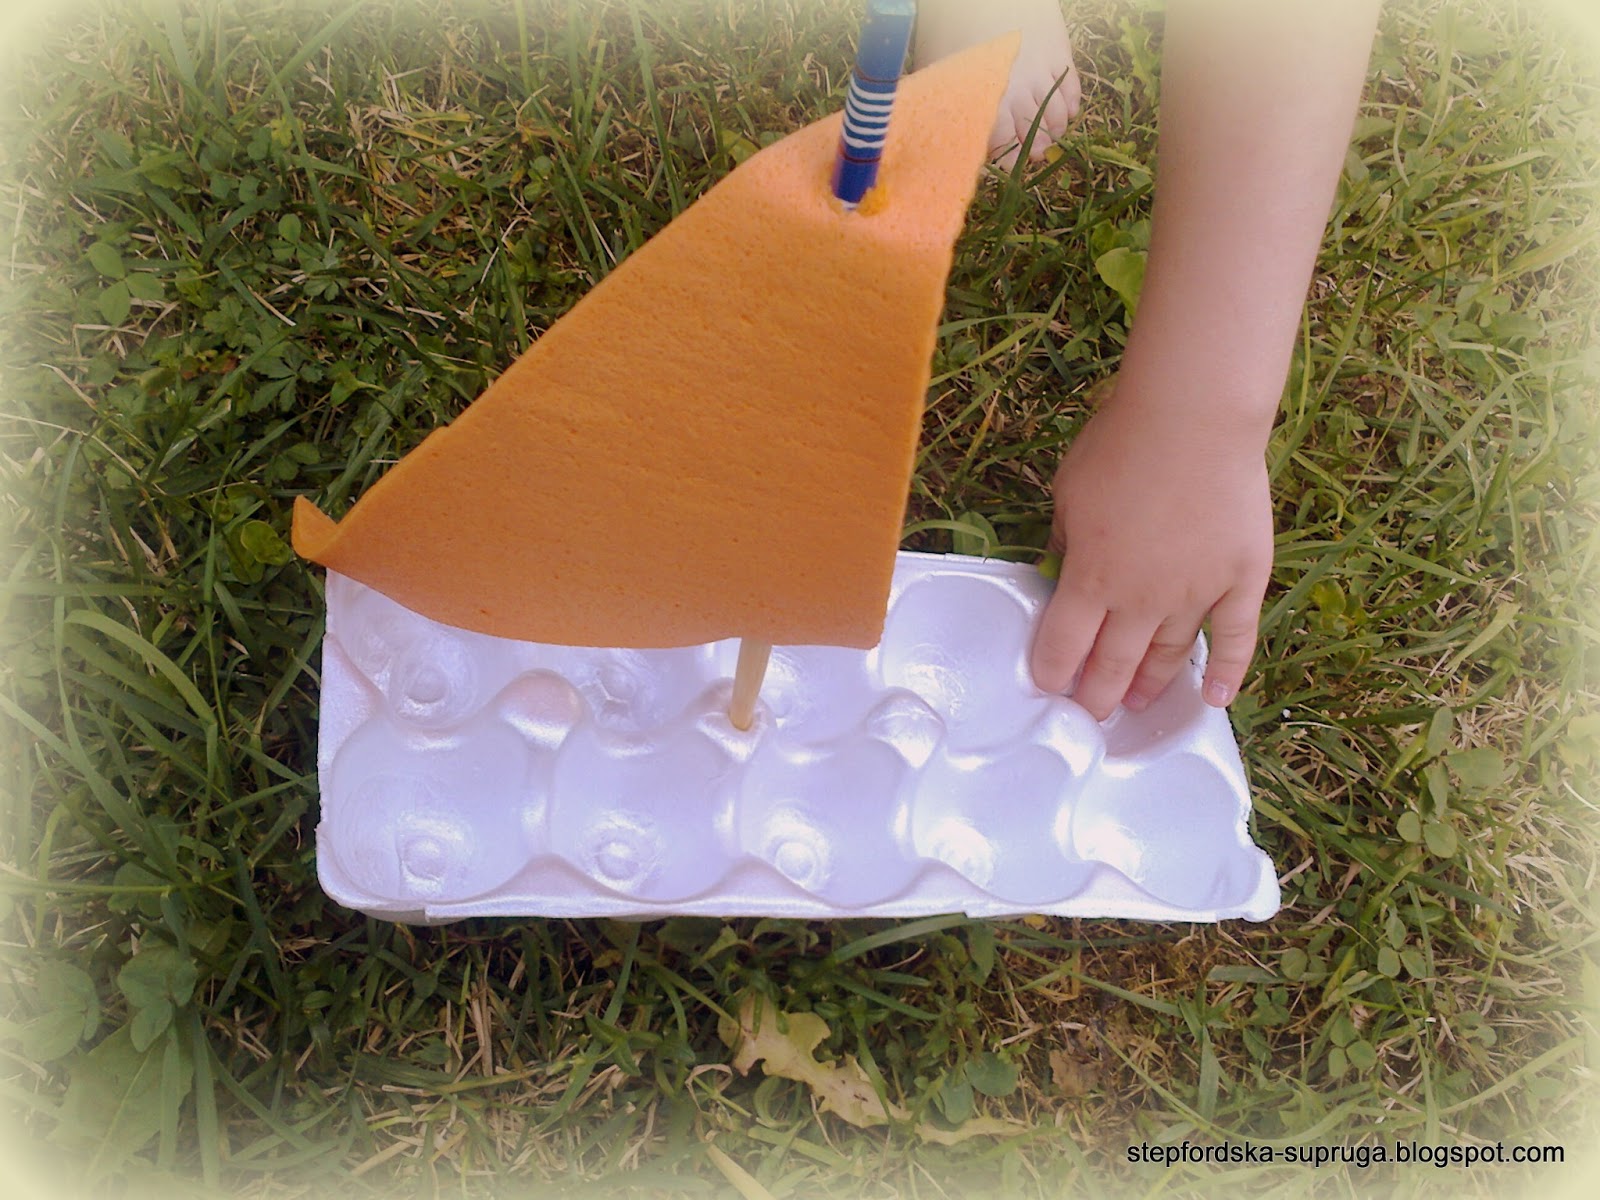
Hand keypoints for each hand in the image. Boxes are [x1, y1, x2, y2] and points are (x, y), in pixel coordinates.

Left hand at [1029, 381, 1273, 718]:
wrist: (1193, 419)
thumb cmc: (1123, 445)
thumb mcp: (1067, 491)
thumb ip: (1063, 537)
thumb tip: (1059, 564)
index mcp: (1090, 578)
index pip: (1063, 646)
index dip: (1053, 673)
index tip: (1050, 686)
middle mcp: (1140, 599)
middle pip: (1113, 665)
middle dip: (1097, 695)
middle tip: (1091, 712)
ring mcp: (1195, 593)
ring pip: (1168, 656)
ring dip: (1150, 685)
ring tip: (1138, 703)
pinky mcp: (1241, 580)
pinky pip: (1235, 638)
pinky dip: (1227, 672)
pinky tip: (1216, 697)